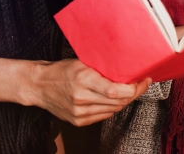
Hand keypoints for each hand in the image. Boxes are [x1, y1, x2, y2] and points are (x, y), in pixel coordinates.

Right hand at [25, 59, 149, 126]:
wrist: (39, 86)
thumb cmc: (61, 71)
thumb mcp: (82, 62)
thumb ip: (103, 67)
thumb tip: (129, 67)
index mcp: (83, 80)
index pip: (116, 91)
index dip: (135, 88)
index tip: (144, 80)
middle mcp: (81, 98)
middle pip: (118, 102)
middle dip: (135, 93)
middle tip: (141, 83)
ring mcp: (79, 113)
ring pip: (114, 110)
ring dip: (125, 101)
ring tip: (129, 90)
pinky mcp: (78, 121)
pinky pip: (104, 115)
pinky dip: (113, 107)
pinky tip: (114, 99)